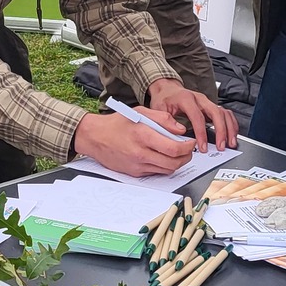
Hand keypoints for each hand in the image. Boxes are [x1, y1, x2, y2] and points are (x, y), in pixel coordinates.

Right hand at [74, 109, 194, 178]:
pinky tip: (163, 156)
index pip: (174, 148)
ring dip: (177, 163)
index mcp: (143, 136)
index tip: (191, 142)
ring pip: (167, 170)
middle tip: (188, 150)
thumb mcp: (140, 112)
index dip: (188, 147)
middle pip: (174, 163)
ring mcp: (138, 165)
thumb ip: (163, 119)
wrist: (95, 137)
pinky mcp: (135, 173)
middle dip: (186, 157)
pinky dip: (164, 166)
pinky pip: (156, 172)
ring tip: (178, 153)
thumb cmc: (116, 123)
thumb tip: (181, 130)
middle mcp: (141, 153)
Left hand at [146, 78, 237, 151]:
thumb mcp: (159, 110)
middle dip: (221, 131)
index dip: (202, 133)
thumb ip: (167, 122)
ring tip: (230, 143)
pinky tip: (231, 135)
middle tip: (221, 146)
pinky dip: (231, 124)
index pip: (198, 117)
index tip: (203, 146)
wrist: (166, 89)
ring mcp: (207, 101)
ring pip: (224, 113)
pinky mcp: (211, 106)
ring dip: (229, 128)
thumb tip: (178, 134)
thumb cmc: (163, 100)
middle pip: (216, 112)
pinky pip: (225, 113)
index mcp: (186, 99)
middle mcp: (199, 98)